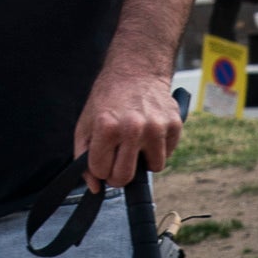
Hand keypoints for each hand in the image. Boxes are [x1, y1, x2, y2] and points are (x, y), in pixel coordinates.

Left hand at [72, 69, 183, 191]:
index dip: (100, 168)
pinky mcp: (175, 124)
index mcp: (107, 126)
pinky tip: (150, 130)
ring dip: (144, 159)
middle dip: (119, 173)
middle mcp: (133, 127)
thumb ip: (83, 158)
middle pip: (125, 178)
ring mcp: (156, 126)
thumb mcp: (86, 123)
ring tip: (137, 140)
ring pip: (152, 168)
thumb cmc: (108, 98)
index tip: (103, 158)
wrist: (136, 69)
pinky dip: (159, 148)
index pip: (101, 172)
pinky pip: (167, 154)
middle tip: (118, 158)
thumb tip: (95, 187)